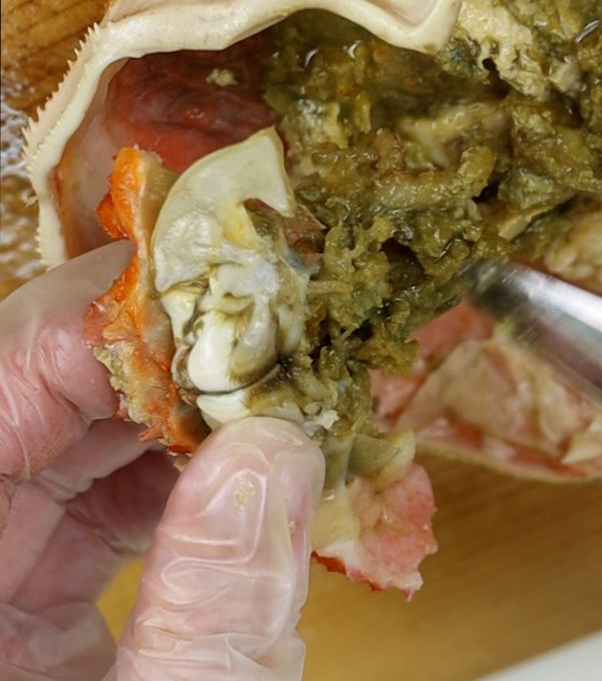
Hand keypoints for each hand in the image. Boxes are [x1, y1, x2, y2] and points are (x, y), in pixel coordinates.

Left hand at [0, 245, 325, 679]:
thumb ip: (213, 611)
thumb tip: (277, 452)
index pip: (1, 379)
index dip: (108, 315)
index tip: (223, 286)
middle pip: (38, 396)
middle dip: (163, 356)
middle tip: (271, 330)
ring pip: (71, 442)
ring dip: (179, 410)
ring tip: (274, 393)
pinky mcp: (26, 601)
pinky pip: (92, 503)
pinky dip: (177, 476)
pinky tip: (250, 468)